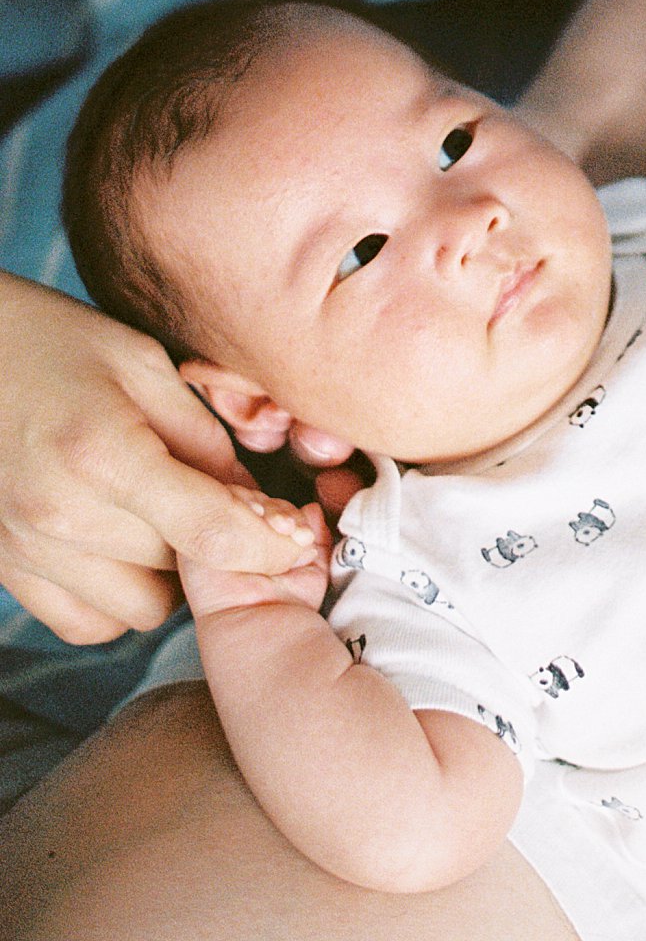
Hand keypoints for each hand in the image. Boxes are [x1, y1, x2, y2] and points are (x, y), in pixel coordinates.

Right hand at [0, 272, 331, 641]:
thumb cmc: (55, 340)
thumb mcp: (143, 364)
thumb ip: (203, 438)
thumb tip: (256, 503)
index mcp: (103, 454)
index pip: (209, 533)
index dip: (270, 544)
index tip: (298, 533)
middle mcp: (59, 515)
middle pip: (181, 570)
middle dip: (223, 543)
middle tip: (236, 507)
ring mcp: (25, 549)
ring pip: (141, 610)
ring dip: (174, 576)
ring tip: (174, 520)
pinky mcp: (5, 567)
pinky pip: (88, 623)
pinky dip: (122, 599)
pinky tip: (131, 548)